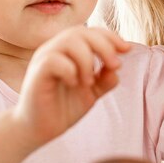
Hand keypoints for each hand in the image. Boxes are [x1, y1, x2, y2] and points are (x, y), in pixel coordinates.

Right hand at [13, 27, 130, 146]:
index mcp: (68, 49)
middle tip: (115, 65)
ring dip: (87, 59)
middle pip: (81, 32)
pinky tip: (74, 84)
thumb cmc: (63, 107)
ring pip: (69, 41)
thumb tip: (117, 67)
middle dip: (104, 45)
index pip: (91, 32)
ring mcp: (44, 58)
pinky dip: (70, 70)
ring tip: (89, 81)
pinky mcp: (37, 72)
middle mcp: (55, 48)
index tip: (127, 49)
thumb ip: (105, 79)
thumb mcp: (92, 92)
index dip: (110, 37)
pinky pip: (54, 60)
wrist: (39, 130)